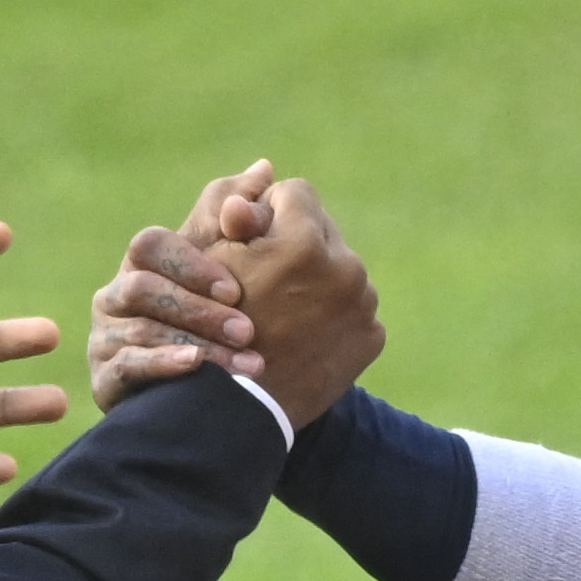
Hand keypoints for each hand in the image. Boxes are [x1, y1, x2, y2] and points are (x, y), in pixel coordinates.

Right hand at [89, 160, 275, 409]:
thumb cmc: (215, 318)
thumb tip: (265, 167)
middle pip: (142, 288)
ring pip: (141, 331)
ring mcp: (105, 337)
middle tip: (248, 331)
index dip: (190, 263)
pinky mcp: (105, 380)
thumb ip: (239, 218)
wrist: (201, 390)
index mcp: (142, 264)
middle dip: (199, 310)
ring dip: (198, 344)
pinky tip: (198, 370)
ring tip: (246, 363)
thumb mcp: (226, 267)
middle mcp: (115, 295)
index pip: (151, 245)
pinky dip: (164, 366)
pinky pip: (127, 368)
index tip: (236, 288)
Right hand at [219, 178, 384, 427]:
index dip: (267, 212)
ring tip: (285, 306)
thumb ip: (237, 211)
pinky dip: (332, 315)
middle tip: (268, 275)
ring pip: (341, 269)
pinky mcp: (372, 338)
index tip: (249, 237)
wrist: (239, 411)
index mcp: (304, 242)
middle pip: (323, 231)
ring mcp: (363, 306)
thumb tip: (266, 170)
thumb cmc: (208, 329)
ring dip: (317, 278)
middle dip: (296, 243)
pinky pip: (354, 309)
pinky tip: (304, 333)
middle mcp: (346, 269)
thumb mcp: (210, 263)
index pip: (295, 193)